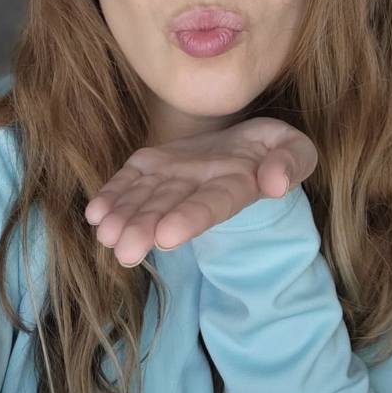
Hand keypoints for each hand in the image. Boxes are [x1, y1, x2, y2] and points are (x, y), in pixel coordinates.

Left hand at [84, 117, 317, 267]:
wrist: (248, 142)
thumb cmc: (276, 148)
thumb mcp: (295, 148)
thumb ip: (290, 163)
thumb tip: (275, 183)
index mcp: (235, 188)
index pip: (212, 206)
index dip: (190, 219)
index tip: (167, 237)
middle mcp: (199, 190)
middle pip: (171, 211)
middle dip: (146, 228)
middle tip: (124, 250)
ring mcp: (174, 180)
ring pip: (146, 200)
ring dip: (124, 217)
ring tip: (104, 232)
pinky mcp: (155, 166)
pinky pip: (132, 181)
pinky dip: (113, 195)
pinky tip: (95, 212)